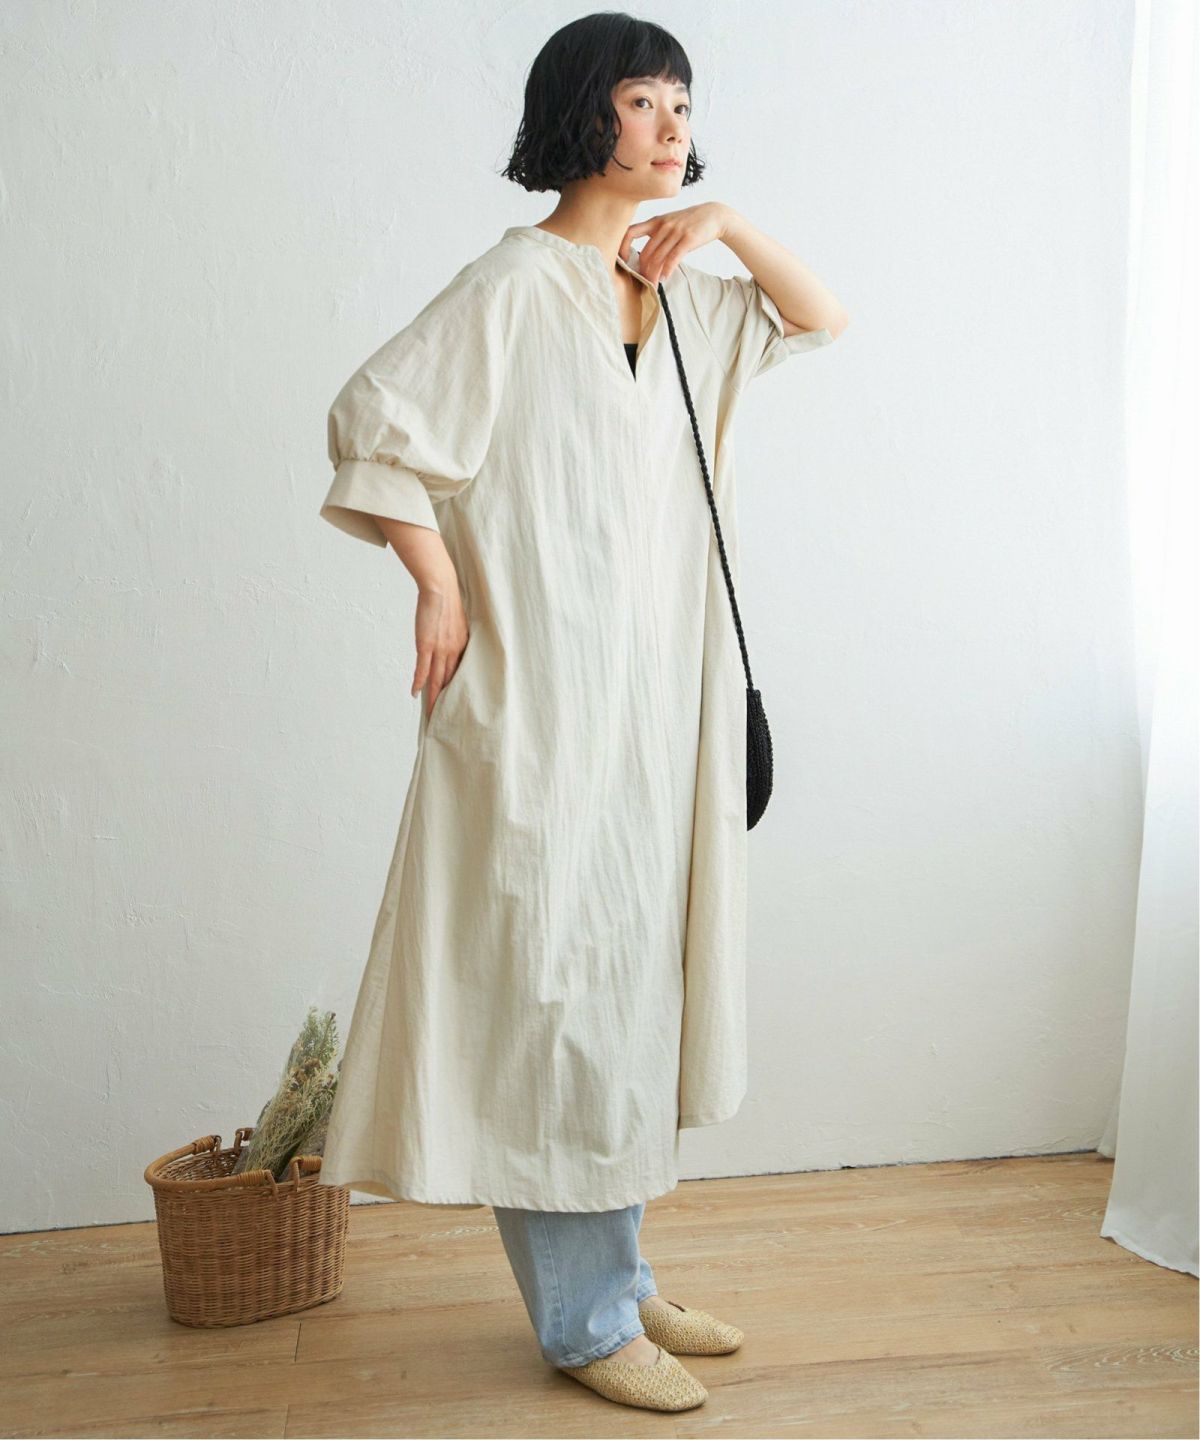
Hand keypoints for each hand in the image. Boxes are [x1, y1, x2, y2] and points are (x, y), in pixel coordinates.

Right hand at [412, 582, 469, 719]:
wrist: (441, 587)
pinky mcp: (426, 645)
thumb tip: (449, 643)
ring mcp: (440, 649)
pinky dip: (419, 683)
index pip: (459, 673)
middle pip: (449, 681)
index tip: (454, 701)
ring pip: (437, 679)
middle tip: (444, 716)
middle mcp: (454, 651)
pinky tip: (416, 694)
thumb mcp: (456, 622)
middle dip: (446, 699)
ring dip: (433, 698)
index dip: (455, 688)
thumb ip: (454, 636)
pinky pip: (422, 669)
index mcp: (462, 646)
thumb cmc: (447, 601)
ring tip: (431, 714)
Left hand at [620, 203, 736, 284]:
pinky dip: (667, 271)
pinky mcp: (688, 239)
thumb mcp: (669, 222)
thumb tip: (643, 257)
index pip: (631, 232)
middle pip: (645, 253)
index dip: (623, 248)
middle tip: (643, 282)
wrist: (713, 215)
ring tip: (653, 284)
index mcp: (655, 221)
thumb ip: (656, 235)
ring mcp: (676, 232)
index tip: (624, 261)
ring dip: (654, 275)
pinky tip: (665, 277)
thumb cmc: (689, 222)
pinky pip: (673, 258)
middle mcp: (663, 226)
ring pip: (658, 259)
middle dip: (643, 271)